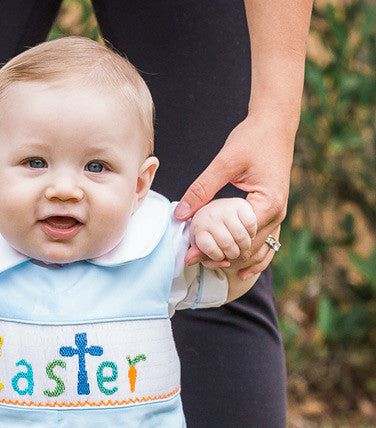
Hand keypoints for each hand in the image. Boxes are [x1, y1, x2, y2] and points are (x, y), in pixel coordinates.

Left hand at [177, 113, 294, 276]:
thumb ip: (202, 188)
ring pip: (259, 251)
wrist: (275, 124)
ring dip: (235, 260)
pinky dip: (254, 258)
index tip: (192, 253)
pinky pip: (267, 243)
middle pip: (248, 249)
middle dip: (221, 258)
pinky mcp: (275, 213)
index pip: (240, 239)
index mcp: (268, 204)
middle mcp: (278, 214)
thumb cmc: (252, 139)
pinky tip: (241, 271)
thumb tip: (180, 213)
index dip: (215, 249)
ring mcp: (279, 216)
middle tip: (194, 260)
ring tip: (209, 265)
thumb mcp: (224, 162)